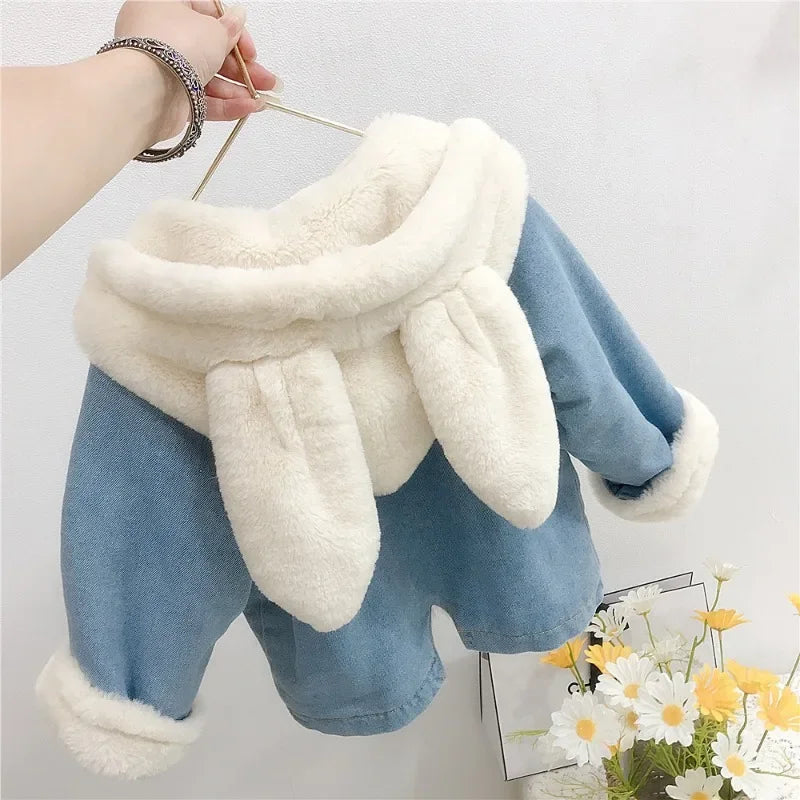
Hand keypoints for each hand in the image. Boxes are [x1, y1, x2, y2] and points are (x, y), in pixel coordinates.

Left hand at [114, 0, 279, 142]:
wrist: (147, 90)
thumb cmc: (173, 47)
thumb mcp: (213, 31)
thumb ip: (229, 28)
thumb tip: (238, 18)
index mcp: (164, 5)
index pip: (206, 14)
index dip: (233, 31)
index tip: (250, 50)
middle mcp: (161, 35)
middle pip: (210, 50)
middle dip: (242, 68)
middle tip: (266, 80)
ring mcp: (164, 68)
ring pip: (208, 77)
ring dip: (237, 89)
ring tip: (262, 99)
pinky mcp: (169, 97)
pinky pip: (201, 99)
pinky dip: (225, 104)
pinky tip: (248, 108)